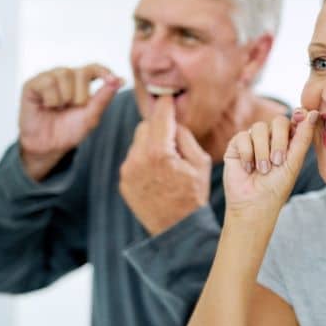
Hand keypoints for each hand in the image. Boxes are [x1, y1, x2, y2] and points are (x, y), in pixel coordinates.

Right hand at [19, 64, 123, 179]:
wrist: (49, 146)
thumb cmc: (69, 130)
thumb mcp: (91, 115)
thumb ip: (104, 97)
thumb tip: (120, 80)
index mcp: (81, 82)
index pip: (94, 68)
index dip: (103, 71)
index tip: (112, 79)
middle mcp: (65, 76)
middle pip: (81, 72)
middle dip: (81, 96)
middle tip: (71, 108)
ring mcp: (48, 78)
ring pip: (64, 74)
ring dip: (65, 98)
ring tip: (58, 108)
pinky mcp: (32, 84)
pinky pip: (48, 82)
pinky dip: (51, 99)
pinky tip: (47, 106)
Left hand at [119, 95, 211, 235]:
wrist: (178, 229)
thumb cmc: (194, 194)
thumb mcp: (201, 162)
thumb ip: (185, 136)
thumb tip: (173, 121)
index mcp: (160, 152)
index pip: (160, 116)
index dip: (165, 104)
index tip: (167, 96)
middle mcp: (138, 159)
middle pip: (145, 126)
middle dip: (158, 128)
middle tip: (172, 139)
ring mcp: (128, 171)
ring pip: (137, 142)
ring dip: (150, 144)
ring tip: (166, 161)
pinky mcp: (124, 182)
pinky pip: (132, 159)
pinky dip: (143, 159)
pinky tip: (157, 174)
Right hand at [223, 108, 318, 218]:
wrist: (254, 204)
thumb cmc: (277, 187)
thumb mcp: (294, 162)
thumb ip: (303, 137)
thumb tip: (313, 113)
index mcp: (289, 140)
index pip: (295, 119)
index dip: (299, 115)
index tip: (300, 116)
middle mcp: (272, 137)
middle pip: (279, 121)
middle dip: (279, 141)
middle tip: (277, 161)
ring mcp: (254, 140)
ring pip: (259, 128)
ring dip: (262, 151)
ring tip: (262, 170)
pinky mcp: (237, 145)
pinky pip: (243, 137)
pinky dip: (247, 153)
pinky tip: (248, 168)